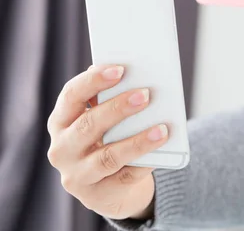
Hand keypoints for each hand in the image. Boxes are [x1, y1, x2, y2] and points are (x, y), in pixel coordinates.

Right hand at [47, 65, 168, 219]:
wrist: (110, 188)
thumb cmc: (108, 141)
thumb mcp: (103, 121)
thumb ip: (111, 100)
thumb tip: (137, 76)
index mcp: (61, 121)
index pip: (71, 96)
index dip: (94, 81)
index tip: (120, 69)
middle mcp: (62, 149)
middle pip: (88, 125)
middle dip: (118, 108)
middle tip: (145, 94)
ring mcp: (77, 175)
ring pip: (108, 157)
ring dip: (137, 141)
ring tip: (162, 129)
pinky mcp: (98, 196)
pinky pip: (126, 177)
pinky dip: (145, 163)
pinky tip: (161, 151)